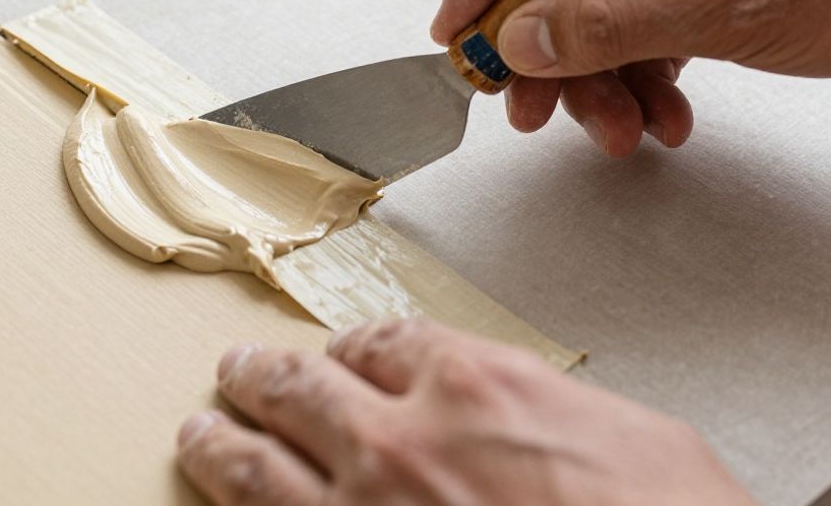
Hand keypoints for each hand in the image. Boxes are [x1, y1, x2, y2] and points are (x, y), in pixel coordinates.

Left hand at [176, 319, 752, 505]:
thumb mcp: (633, 437)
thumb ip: (543, 409)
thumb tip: (519, 418)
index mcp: (475, 386)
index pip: (382, 341)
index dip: (353, 347)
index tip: (341, 353)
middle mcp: (400, 441)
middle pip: (299, 386)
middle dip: (261, 378)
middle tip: (237, 373)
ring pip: (254, 463)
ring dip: (217, 442)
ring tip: (197, 434)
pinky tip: (222, 504)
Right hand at [431, 0, 830, 155]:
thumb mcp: (731, 6)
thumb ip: (612, 25)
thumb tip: (520, 41)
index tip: (457, 34)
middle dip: (553, 50)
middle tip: (530, 108)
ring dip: (605, 75)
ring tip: (622, 130)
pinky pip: (649, 11)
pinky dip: (648, 68)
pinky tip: (663, 111)